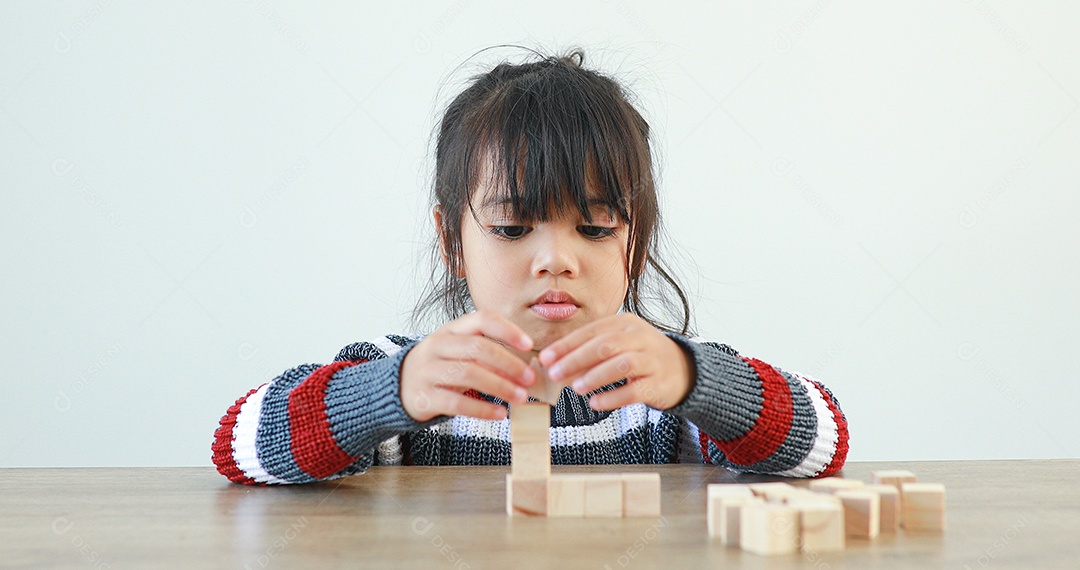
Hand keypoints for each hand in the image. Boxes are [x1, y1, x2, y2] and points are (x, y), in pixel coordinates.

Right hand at [400, 309, 535, 421]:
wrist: (397, 388)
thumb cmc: (439, 369)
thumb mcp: (457, 353)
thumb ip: (486, 356)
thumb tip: (524, 369)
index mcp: (450, 330)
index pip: (481, 319)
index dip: (507, 330)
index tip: (529, 345)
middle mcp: (437, 346)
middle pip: (478, 348)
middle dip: (509, 363)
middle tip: (530, 379)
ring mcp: (428, 371)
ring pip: (468, 373)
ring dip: (500, 386)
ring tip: (520, 398)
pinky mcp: (424, 396)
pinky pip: (456, 403)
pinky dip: (482, 409)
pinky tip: (500, 414)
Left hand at [537, 313, 693, 410]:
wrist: (683, 370)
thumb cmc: (641, 356)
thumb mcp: (618, 343)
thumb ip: (590, 350)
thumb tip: (555, 363)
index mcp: (624, 324)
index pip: (591, 332)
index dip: (566, 345)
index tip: (545, 358)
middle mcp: (639, 338)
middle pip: (604, 346)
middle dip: (576, 360)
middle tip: (555, 374)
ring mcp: (651, 360)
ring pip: (622, 364)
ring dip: (595, 376)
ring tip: (576, 388)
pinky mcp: (658, 384)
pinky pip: (634, 391)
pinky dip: (613, 398)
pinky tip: (596, 403)